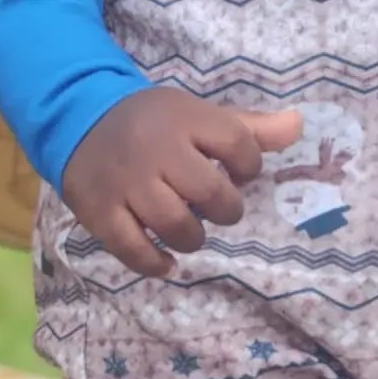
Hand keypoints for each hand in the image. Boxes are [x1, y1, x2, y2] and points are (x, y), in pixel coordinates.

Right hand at [62, 89, 302, 276]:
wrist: (79, 117)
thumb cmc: (153, 122)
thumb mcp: (198, 115)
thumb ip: (249, 127)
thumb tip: (298, 125)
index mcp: (185, 119)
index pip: (240, 147)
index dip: (248, 167)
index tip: (236, 172)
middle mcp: (155, 149)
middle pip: (211, 193)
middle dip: (224, 209)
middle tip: (213, 208)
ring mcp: (126, 182)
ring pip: (176, 225)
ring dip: (193, 237)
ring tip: (190, 229)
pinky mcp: (99, 210)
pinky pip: (133, 249)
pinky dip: (155, 263)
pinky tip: (166, 262)